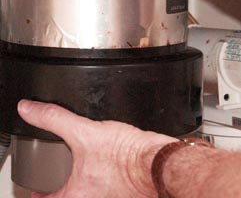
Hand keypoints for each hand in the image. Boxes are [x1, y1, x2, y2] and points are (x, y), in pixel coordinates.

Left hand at [18, 100, 176, 197]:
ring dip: (81, 181)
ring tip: (80, 164)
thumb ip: (55, 119)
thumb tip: (29, 109)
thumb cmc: (126, 156)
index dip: (38, 192)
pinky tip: (104, 160)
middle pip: (68, 197)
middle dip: (60, 185)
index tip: (36, 186)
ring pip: (87, 193)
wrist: (158, 160)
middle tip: (56, 173)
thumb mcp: (84, 132)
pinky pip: (104, 188)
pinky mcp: (123, 191)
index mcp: (77, 196)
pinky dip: (99, 177)